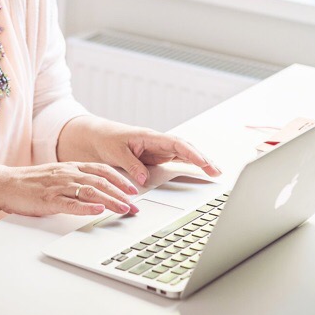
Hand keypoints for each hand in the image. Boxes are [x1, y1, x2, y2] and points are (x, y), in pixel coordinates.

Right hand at [0, 160, 138, 218]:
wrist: (6, 184)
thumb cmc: (31, 183)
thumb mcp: (57, 176)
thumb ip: (74, 180)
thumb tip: (95, 192)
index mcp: (70, 167)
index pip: (101, 170)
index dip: (119, 179)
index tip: (133, 189)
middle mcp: (68, 174)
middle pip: (101, 182)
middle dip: (121, 194)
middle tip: (135, 206)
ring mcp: (59, 186)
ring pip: (90, 192)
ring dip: (110, 201)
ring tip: (124, 209)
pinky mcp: (49, 200)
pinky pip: (71, 203)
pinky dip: (87, 208)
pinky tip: (98, 211)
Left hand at [57, 116, 221, 186]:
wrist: (97, 137)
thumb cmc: (107, 140)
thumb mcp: (116, 153)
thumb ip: (132, 165)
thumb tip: (145, 178)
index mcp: (150, 137)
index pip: (176, 144)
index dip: (191, 153)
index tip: (203, 162)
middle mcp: (158, 142)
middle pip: (186, 148)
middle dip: (203, 158)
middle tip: (217, 170)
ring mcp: (159, 150)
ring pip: (184, 154)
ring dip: (200, 161)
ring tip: (216, 171)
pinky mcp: (157, 157)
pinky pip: (177, 159)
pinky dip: (190, 164)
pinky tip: (202, 169)